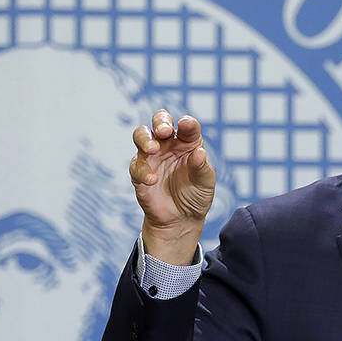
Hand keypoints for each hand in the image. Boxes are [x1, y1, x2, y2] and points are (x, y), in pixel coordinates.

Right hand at [129, 109, 215, 263]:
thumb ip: (201, 167)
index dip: (187, 123)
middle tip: (164, 130)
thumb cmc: (196, 195)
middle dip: (160, 121)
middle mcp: (168, 145)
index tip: (186, 125)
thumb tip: (199, 152)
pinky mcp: (139, 171)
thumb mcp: (205, 182)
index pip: (187, 126)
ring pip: (142, 136)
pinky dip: (142, 170)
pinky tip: (152, 179)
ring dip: (145, 139)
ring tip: (152, 149)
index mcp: (188, 142)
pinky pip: (136, 165)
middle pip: (160, 121)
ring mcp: (152, 156)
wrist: (181, 219)